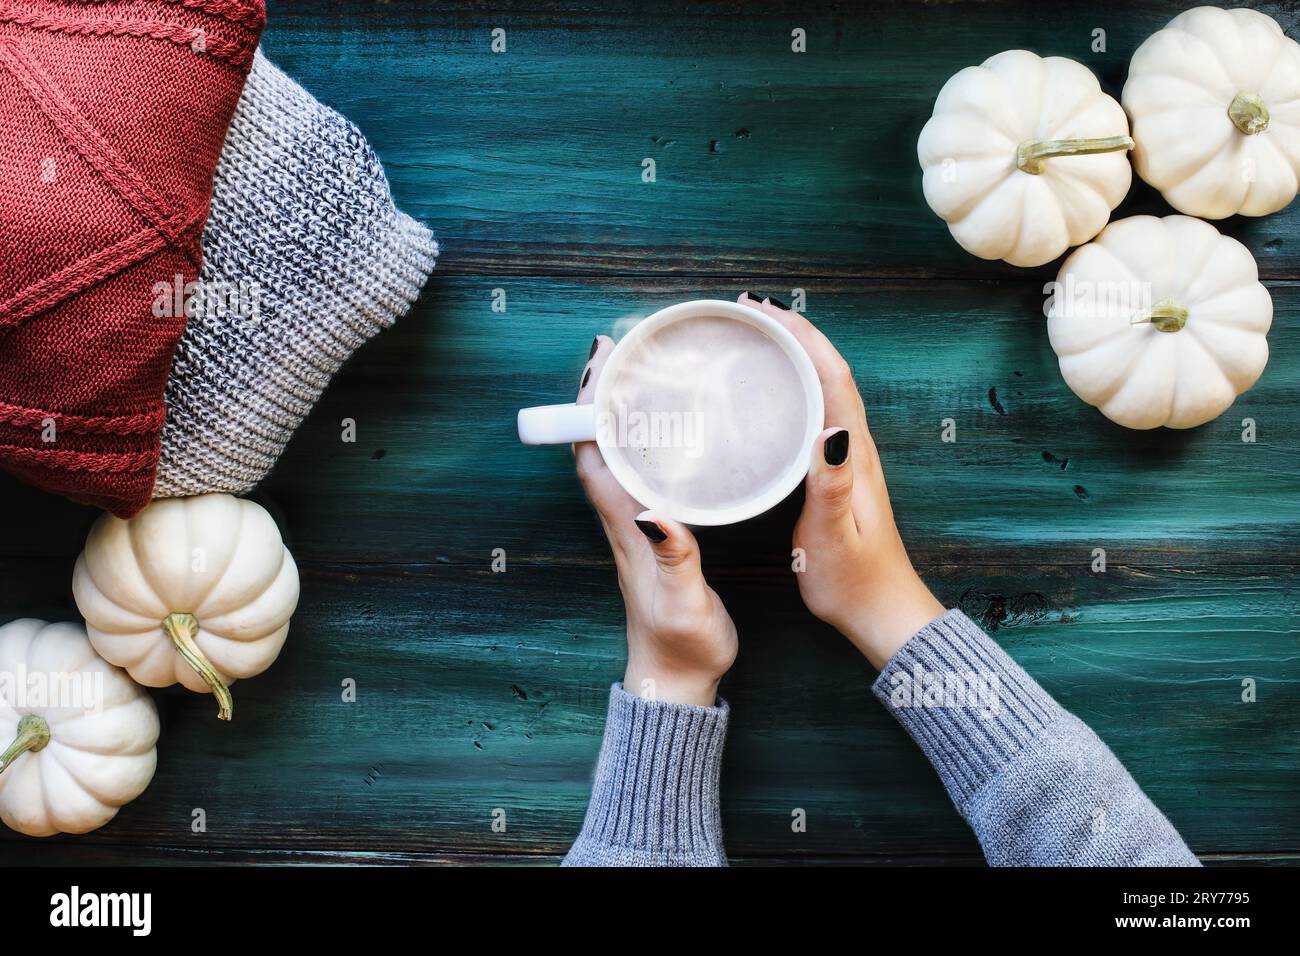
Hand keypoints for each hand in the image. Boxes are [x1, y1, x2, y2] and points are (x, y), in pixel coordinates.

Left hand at [573, 336, 737, 705]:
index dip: (592, 406)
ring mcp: (637, 528)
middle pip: (601, 445)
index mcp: (627, 529)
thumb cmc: (682, 646)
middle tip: (628, 347)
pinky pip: (644, 475)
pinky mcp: (655, 537)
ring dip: (625, 413)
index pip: (595, 455)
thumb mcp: (685, 604)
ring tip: (646, 372)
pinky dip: (649, 443)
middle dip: (606, 394)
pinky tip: (671, 431)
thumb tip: (656, 512)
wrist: (675, 683)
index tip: (604, 360)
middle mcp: (625, 521)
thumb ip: (676, 559)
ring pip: (621, 456)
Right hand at [739, 294, 944, 669]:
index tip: (765, 312)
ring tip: (757, 337)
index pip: (832, 378)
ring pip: (823, 390)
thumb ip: (831, 485)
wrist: (882, 613)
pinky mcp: (837, 475)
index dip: (803, 337)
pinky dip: (794, 389)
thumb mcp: (834, 537)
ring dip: (795, 356)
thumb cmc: (853, 582)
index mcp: (853, 456)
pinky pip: (815, 414)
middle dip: (795, 334)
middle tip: (750, 312)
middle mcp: (854, 449)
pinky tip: (770, 396)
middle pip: (828, 372)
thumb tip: (828, 430)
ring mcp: (847, 460)